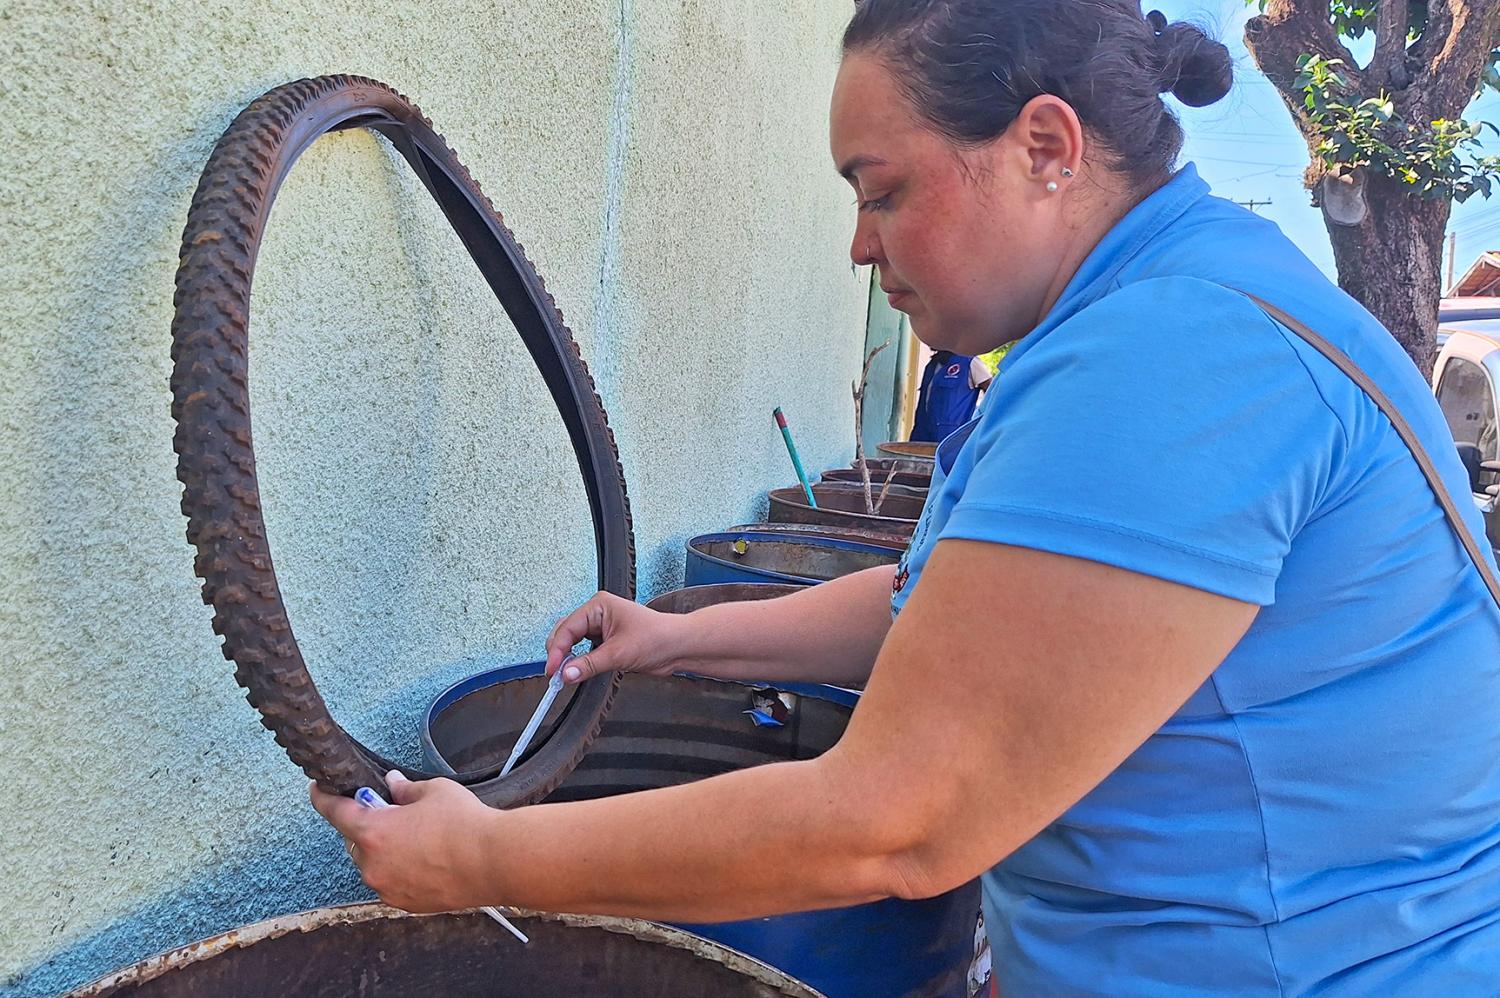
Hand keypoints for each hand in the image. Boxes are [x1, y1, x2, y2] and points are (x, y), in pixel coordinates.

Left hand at [310, 771, 498, 912]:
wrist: (494, 861)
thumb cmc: (465, 823)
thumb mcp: (434, 791)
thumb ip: (405, 789)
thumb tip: (393, 785)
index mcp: (373, 832)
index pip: (335, 812)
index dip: (324, 797)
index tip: (318, 790)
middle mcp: (372, 864)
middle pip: (356, 840)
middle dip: (369, 826)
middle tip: (395, 815)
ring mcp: (387, 888)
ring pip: (374, 864)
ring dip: (386, 851)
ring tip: (420, 840)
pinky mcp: (405, 904)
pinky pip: (392, 882)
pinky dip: (401, 870)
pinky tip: (428, 860)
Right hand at [544, 590, 683, 683]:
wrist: (679, 647)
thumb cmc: (658, 638)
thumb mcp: (618, 654)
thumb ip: (589, 665)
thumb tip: (566, 674)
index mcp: (599, 606)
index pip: (568, 627)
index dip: (557, 650)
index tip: (552, 669)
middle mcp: (598, 613)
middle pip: (566, 633)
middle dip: (559, 653)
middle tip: (555, 675)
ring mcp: (601, 627)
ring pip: (573, 642)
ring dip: (567, 657)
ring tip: (562, 675)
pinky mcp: (607, 641)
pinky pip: (584, 650)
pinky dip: (577, 661)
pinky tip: (575, 670)